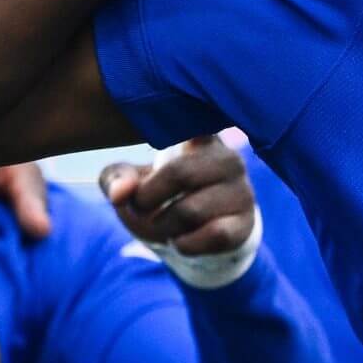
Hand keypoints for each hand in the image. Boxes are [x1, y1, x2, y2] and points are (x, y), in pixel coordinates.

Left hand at [98, 136, 257, 254]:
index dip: (178, 124)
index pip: (193, 118)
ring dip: (164, 227)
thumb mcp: (134, 183)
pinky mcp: (245, 223)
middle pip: (180, 173)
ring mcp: (241, 191)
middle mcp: (228, 158)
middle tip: (139, 209)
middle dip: (148, 199)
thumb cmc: (163, 199)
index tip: (163, 124)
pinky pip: (214, 234)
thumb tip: (122, 193)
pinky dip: (186, 244)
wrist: (196, 236)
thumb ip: (117, 179)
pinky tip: (180, 241)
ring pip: (192, 210)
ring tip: (161, 226)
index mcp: (200, 137)